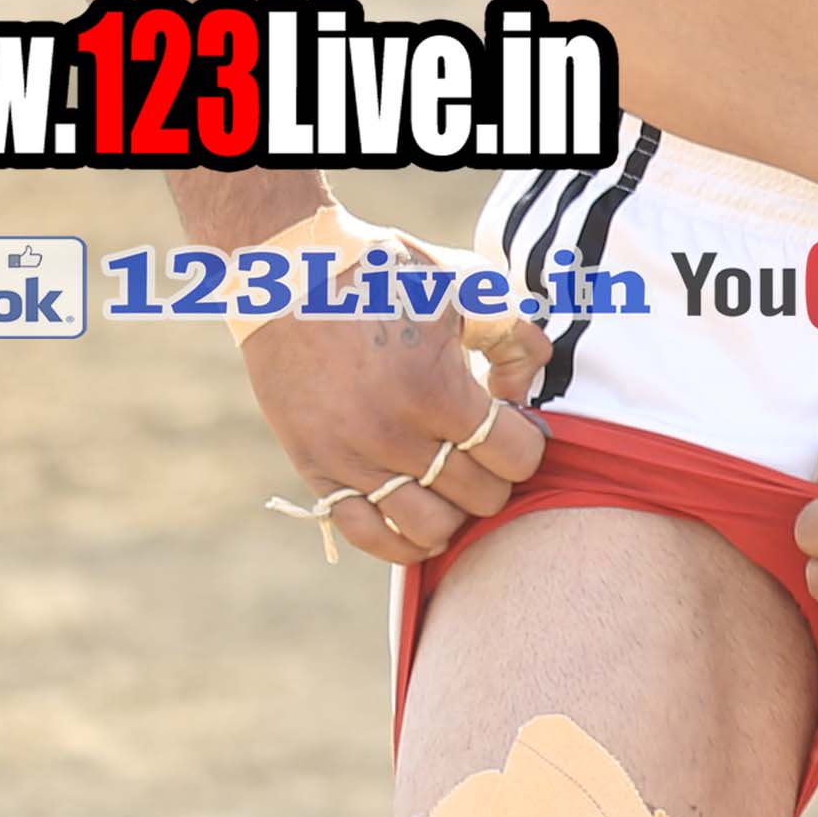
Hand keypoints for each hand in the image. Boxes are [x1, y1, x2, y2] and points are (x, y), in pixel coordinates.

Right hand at [242, 265, 549, 567]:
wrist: (289, 277)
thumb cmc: (386, 275)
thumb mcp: (465, 286)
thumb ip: (514, 336)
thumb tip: (525, 387)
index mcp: (437, 391)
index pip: (515, 457)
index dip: (528, 443)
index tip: (513, 422)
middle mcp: (393, 436)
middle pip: (480, 496)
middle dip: (496, 473)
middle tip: (484, 447)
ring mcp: (351, 458)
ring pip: (429, 527)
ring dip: (455, 512)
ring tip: (454, 481)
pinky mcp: (315, 468)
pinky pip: (365, 534)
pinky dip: (400, 542)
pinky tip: (421, 522)